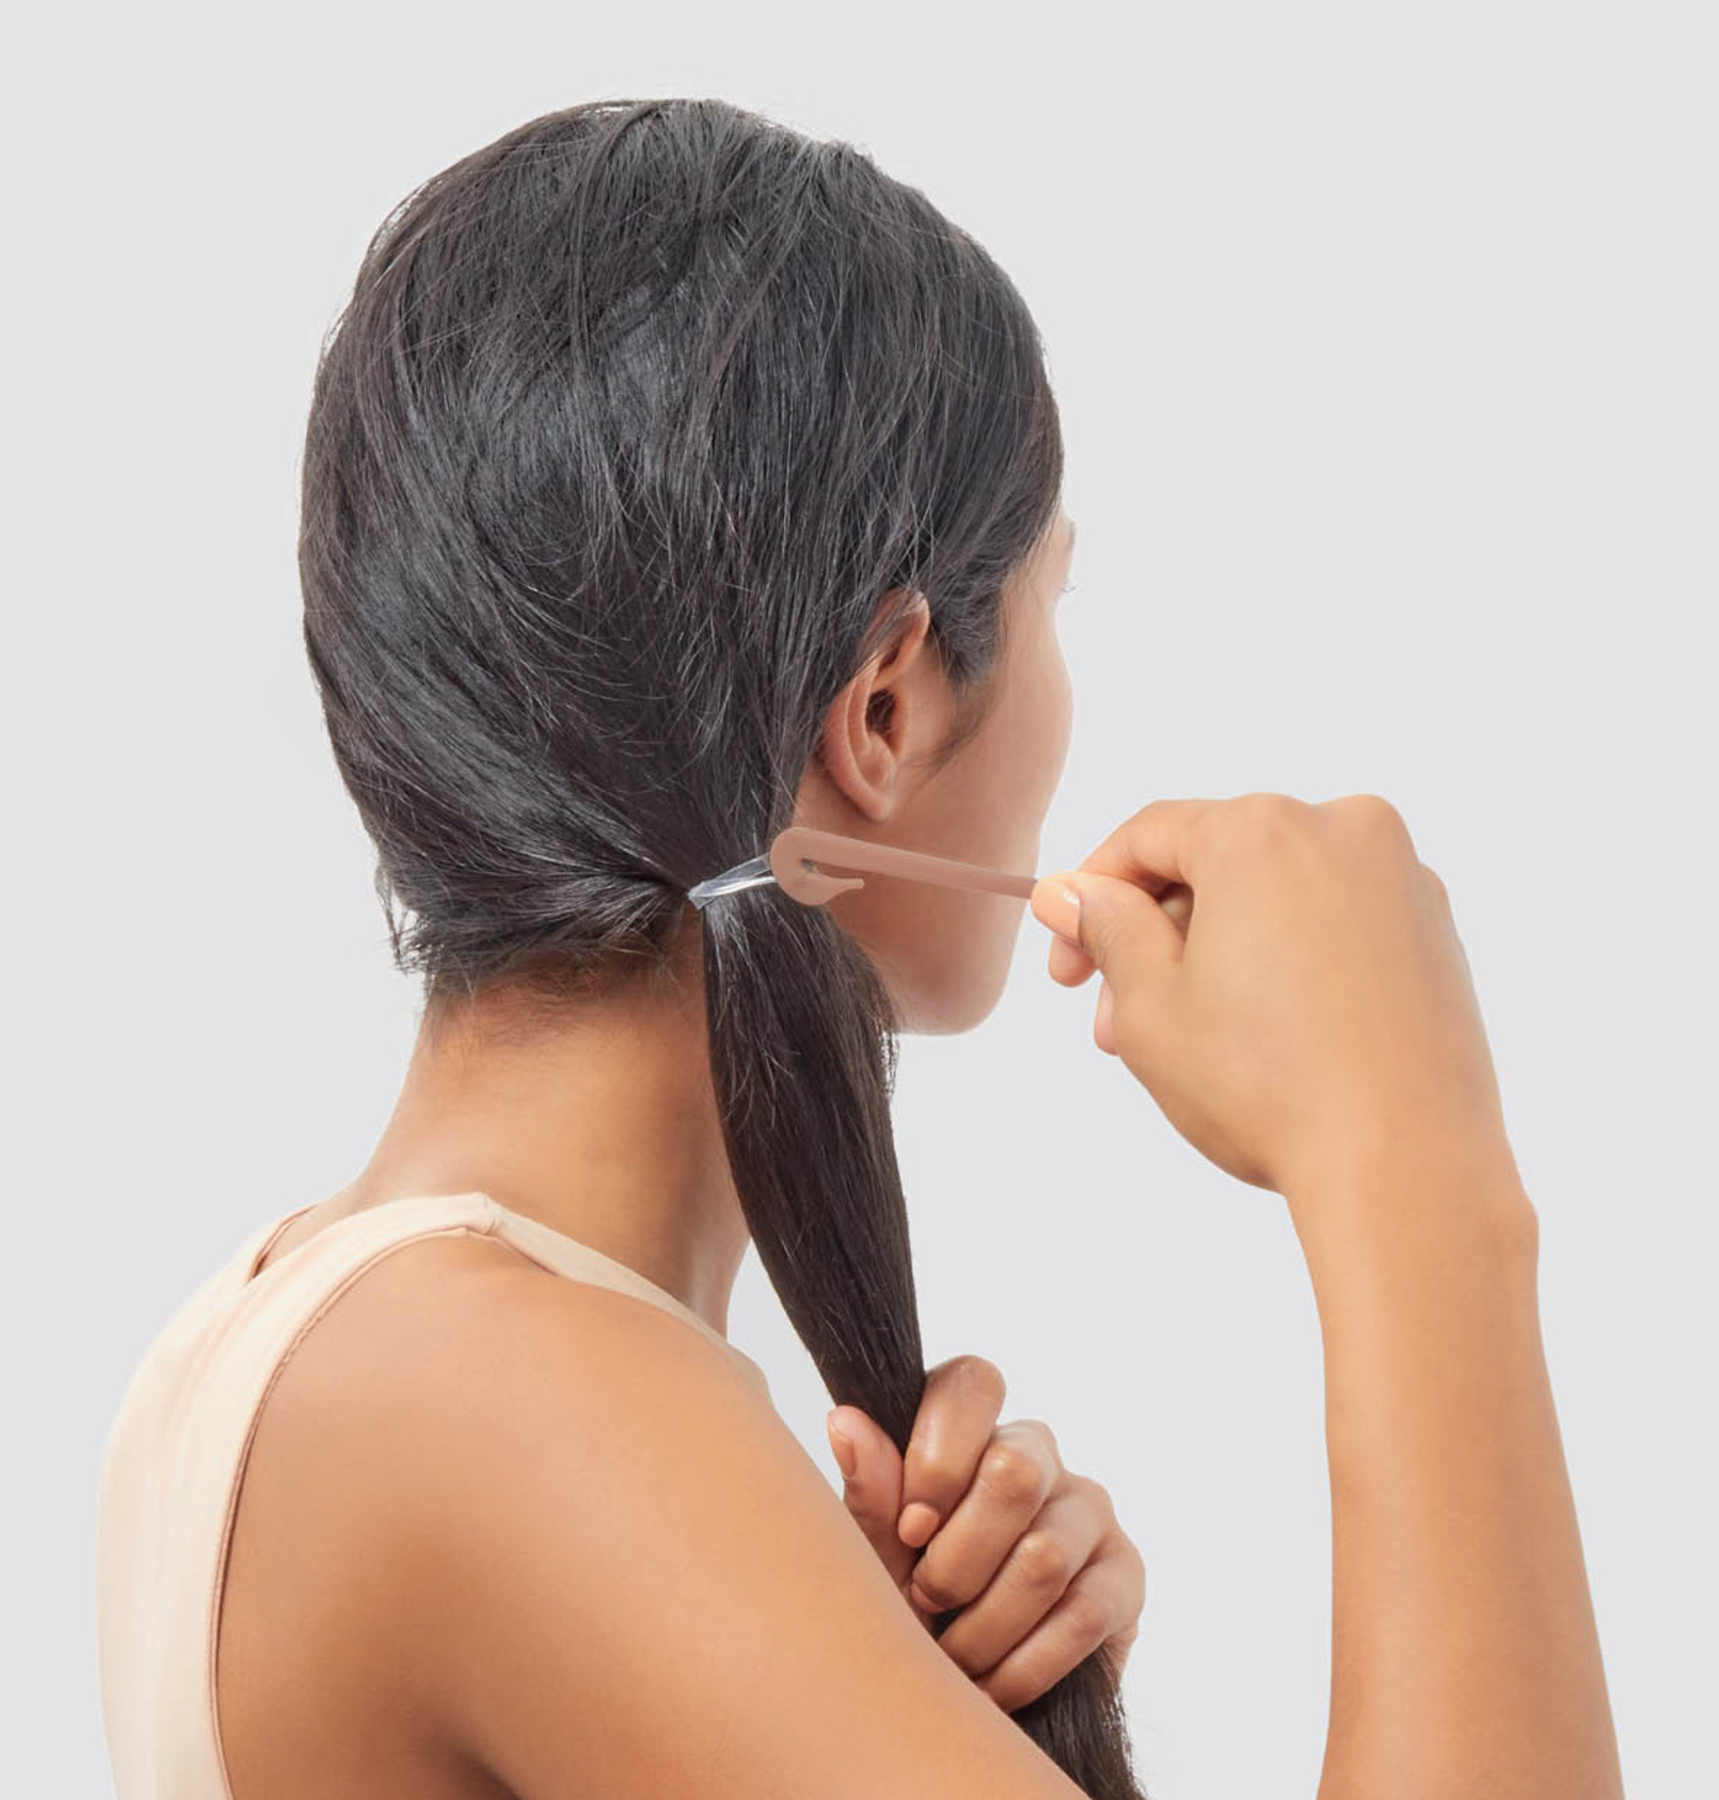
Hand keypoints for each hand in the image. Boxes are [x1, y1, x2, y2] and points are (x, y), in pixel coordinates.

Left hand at [826, 1354, 1144, 1712]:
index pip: (972, 1384)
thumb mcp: (876, 1554)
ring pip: (1044, 1554)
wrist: (955, 1699)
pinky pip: (1083, 1614)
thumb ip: (872, 1491)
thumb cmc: (907, 1605)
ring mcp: (1088, 1510)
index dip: (938, 1458)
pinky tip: (993, 1684)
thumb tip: (845, 1422)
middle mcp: (1037, 1454)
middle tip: (924, 1600)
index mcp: (972, 1429)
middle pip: (1013, 1472)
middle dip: (956, 1558)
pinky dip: (1025, 1664)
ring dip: (983, 1626)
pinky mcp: (1125, 1575)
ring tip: (953, 1656)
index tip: (910, 1529)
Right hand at [1030, 792, 1518, 1202]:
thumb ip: (1105, 928)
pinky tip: (1266, 1038)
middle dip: (1156, 939)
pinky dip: (1286, 960)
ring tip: (1189, 1045)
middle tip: (1117, 1023)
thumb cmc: (1267, 1085)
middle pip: (1215, 863)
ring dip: (1218, 954)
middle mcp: (1343, 828)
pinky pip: (1334, 923)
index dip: (1090, 897)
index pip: (1147, 836)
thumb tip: (1070, 892)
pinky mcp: (1437, 932)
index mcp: (1262, 830)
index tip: (1066, 965)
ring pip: (1275, 895)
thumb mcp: (1150, 1005)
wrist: (1407, 1169)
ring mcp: (1401, 879)